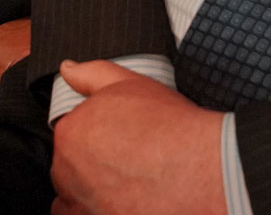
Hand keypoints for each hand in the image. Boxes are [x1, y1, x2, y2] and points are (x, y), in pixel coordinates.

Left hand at [50, 61, 226, 214]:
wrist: (202, 169)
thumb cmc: (171, 129)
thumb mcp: (130, 83)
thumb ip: (91, 74)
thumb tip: (68, 69)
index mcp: (70, 134)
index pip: (69, 136)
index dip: (94, 136)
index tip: (116, 141)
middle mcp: (68, 173)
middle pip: (69, 169)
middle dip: (90, 166)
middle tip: (124, 162)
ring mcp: (83, 205)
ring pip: (72, 201)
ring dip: (89, 193)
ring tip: (123, 185)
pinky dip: (97, 211)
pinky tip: (121, 202)